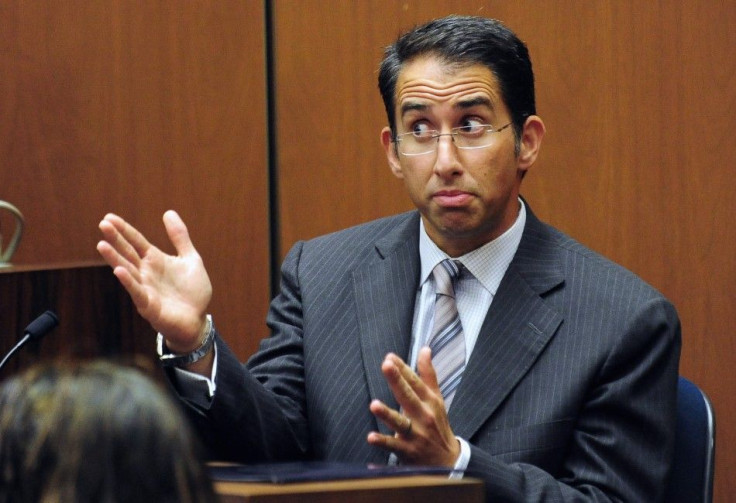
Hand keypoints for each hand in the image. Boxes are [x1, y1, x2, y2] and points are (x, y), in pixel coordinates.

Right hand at [97, 211, 212, 351]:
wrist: (197, 321)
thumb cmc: (192, 292)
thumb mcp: (191, 259)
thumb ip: (180, 237)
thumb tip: (168, 212)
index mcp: (156, 261)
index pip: (137, 242)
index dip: (125, 230)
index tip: (109, 217)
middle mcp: (146, 273)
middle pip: (128, 253)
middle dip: (116, 239)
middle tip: (103, 224)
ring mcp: (145, 288)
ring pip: (127, 271)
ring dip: (115, 259)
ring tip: (102, 244)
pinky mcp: (149, 305)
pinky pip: (137, 292)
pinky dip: (129, 282)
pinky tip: (119, 271)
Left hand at [367, 348, 459, 466]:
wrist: (448, 461)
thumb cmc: (438, 425)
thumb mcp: (436, 399)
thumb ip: (428, 374)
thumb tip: (425, 349)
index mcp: (430, 401)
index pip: (415, 382)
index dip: (402, 369)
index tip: (389, 357)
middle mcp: (424, 416)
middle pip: (409, 396)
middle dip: (398, 380)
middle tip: (386, 365)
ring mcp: (416, 434)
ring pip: (400, 422)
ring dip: (387, 414)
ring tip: (373, 404)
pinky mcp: (408, 451)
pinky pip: (393, 446)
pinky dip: (383, 442)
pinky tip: (371, 437)